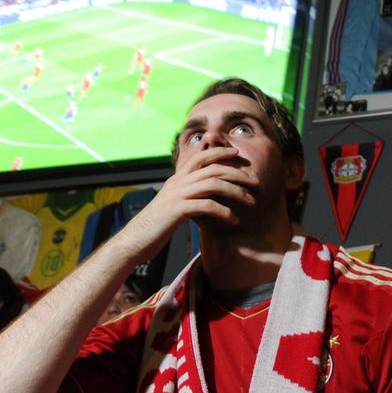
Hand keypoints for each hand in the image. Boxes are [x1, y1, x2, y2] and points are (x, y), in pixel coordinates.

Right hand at [116, 147, 257, 260]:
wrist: (135, 240)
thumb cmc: (157, 226)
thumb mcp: (173, 204)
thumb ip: (188, 195)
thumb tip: (207, 194)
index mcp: (177, 179)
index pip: (201, 157)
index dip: (220, 152)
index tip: (237, 154)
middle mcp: (177, 182)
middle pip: (213, 168)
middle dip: (237, 174)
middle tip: (255, 182)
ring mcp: (177, 195)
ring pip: (213, 184)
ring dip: (236, 191)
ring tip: (251, 201)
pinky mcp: (177, 210)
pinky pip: (207, 205)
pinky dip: (224, 211)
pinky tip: (234, 220)